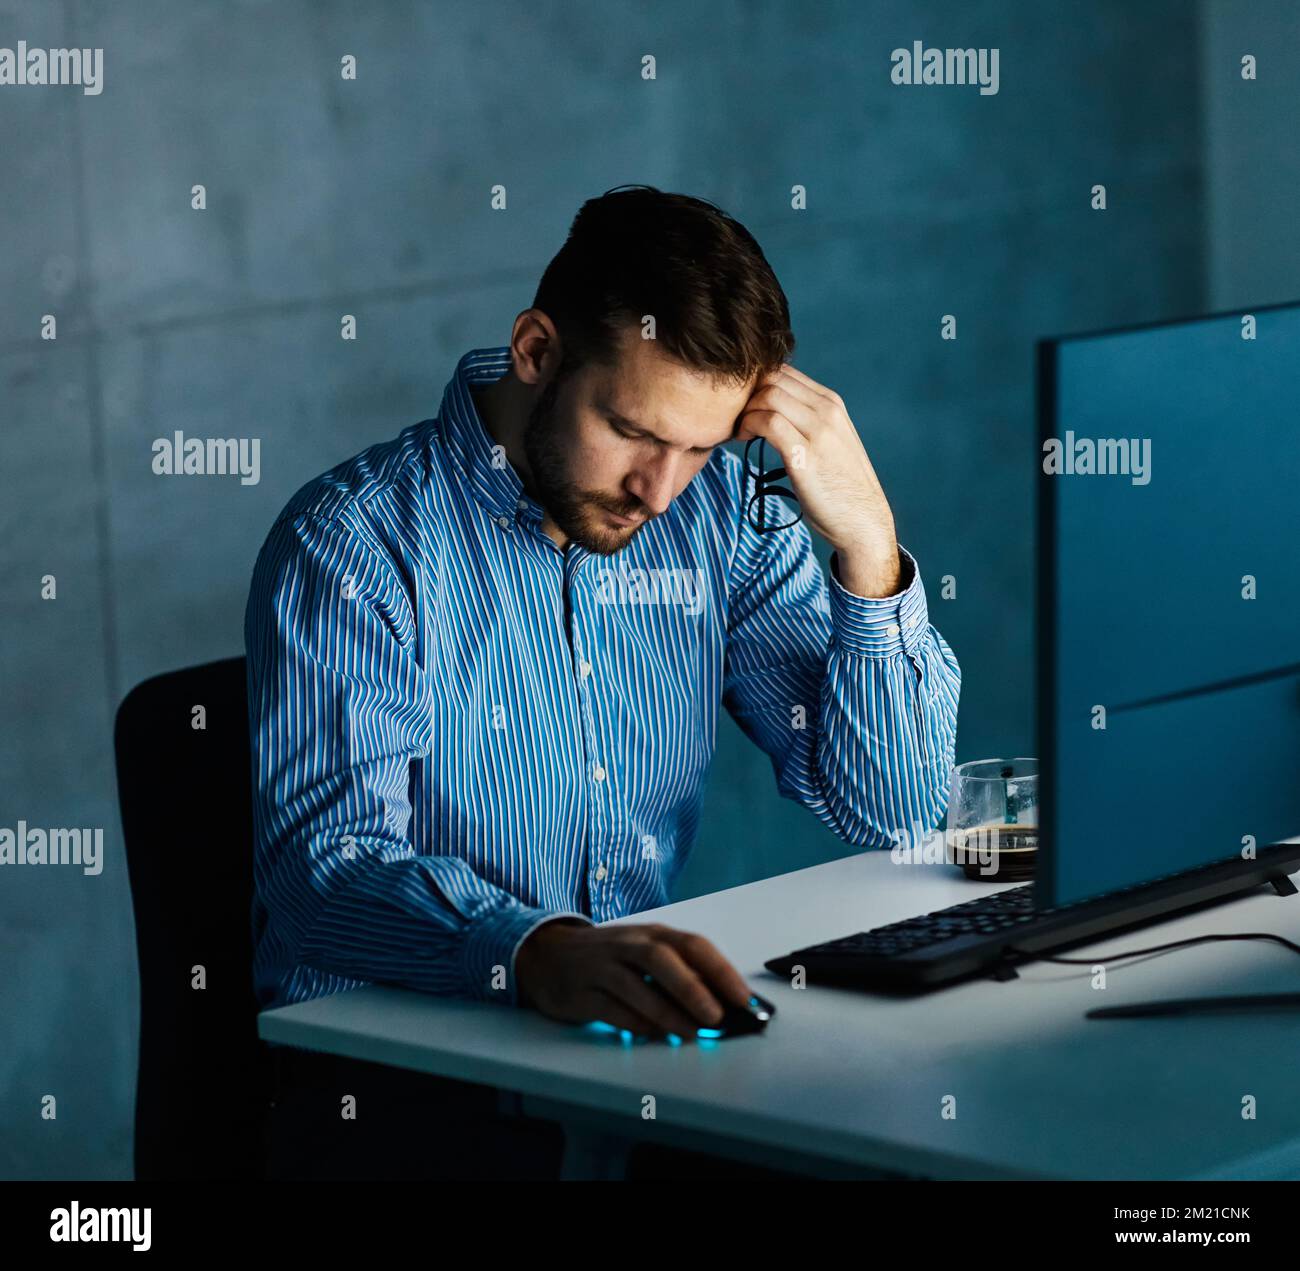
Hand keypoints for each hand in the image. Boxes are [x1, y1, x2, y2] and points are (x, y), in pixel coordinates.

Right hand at [515, 919, 754, 1040]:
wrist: (547, 955)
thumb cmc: (610, 957)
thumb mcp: (645, 953)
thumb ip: (681, 973)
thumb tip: (724, 1004)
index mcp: (651, 933)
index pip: (692, 945)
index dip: (720, 971)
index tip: (744, 998)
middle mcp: (627, 945)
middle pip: (662, 959)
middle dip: (692, 988)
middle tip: (717, 1017)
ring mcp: (601, 967)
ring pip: (635, 986)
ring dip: (667, 1012)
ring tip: (691, 1033)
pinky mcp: (581, 993)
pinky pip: (611, 1010)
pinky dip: (636, 1024)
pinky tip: (654, 1034)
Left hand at [737, 363, 902, 595]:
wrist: (863, 521)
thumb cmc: (840, 487)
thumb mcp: (829, 442)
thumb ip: (807, 421)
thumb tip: (773, 411)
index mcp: (831, 403)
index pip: (784, 371)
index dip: (757, 383)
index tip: (745, 407)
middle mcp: (827, 410)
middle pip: (774, 377)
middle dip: (747, 393)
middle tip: (737, 417)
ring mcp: (819, 431)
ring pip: (770, 395)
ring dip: (745, 410)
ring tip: (741, 431)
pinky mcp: (806, 455)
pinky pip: (769, 423)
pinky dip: (748, 425)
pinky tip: (744, 439)